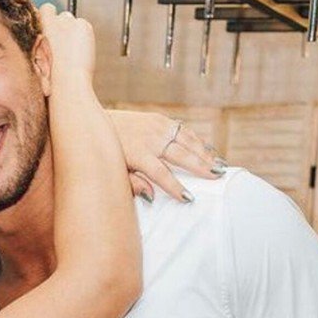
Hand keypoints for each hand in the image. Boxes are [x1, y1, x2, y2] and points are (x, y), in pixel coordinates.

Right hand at [38, 3, 94, 83]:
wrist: (67, 81)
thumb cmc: (50, 76)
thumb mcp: (36, 56)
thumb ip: (40, 41)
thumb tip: (44, 35)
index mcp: (40, 25)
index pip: (46, 8)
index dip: (49, 19)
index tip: (51, 32)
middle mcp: (54, 19)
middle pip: (62, 15)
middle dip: (63, 27)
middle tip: (64, 45)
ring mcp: (70, 21)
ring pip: (74, 21)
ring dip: (74, 32)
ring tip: (73, 51)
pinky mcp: (83, 25)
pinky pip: (84, 26)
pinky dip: (84, 36)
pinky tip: (81, 51)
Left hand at [108, 109, 226, 202]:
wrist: (97, 120)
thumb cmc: (107, 152)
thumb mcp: (114, 171)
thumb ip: (132, 184)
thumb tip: (151, 197)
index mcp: (138, 154)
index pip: (161, 174)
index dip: (175, 187)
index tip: (189, 198)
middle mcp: (150, 138)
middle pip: (181, 155)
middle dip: (201, 167)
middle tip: (218, 177)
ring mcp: (157, 126)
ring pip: (187, 141)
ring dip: (205, 153)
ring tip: (220, 165)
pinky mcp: (160, 119)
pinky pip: (184, 131)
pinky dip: (198, 141)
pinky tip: (208, 151)